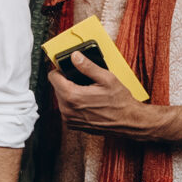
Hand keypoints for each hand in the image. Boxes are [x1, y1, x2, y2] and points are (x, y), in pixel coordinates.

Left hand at [48, 53, 167, 138]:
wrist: (128, 121)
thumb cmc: (120, 102)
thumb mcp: (106, 78)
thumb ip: (87, 66)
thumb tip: (75, 56)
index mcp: (72, 96)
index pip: (53, 77)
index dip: (61, 70)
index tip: (70, 69)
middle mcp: (67, 109)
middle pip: (57, 87)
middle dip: (67, 82)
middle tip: (84, 81)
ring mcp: (69, 119)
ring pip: (61, 98)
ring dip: (70, 93)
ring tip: (87, 92)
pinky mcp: (73, 125)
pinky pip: (67, 109)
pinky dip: (74, 104)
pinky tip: (87, 102)